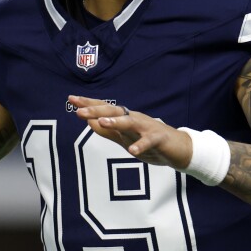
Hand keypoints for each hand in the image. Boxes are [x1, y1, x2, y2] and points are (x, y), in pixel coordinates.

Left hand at [68, 96, 193, 169]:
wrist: (179, 149)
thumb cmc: (151, 143)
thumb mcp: (125, 139)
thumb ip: (109, 132)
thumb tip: (89, 122)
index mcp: (126, 119)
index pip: (105, 109)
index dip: (89, 104)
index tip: (71, 99)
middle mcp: (135, 119)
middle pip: (115, 112)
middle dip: (97, 110)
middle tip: (80, 111)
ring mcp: (148, 128)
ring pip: (130, 123)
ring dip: (116, 122)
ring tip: (102, 122)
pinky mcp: (159, 139)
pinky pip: (149, 141)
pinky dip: (141, 146)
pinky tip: (132, 151)